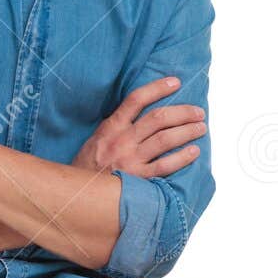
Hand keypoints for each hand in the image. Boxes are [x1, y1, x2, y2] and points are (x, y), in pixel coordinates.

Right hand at [73, 76, 206, 177]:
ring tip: (201, 127)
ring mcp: (130, 160)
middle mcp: (122, 140)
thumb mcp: (98, 138)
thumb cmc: (88, 166)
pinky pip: (164, 166)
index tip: (175, 82)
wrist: (77, 194)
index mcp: (111, 127)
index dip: (158, 88)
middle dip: (182, 112)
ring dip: (187, 131)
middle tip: (198, 112)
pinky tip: (194, 152)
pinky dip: (182, 158)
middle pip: (158, 118)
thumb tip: (142, 114)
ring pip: (165, 139)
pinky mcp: (137, 179)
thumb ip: (117, 126)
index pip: (136, 99)